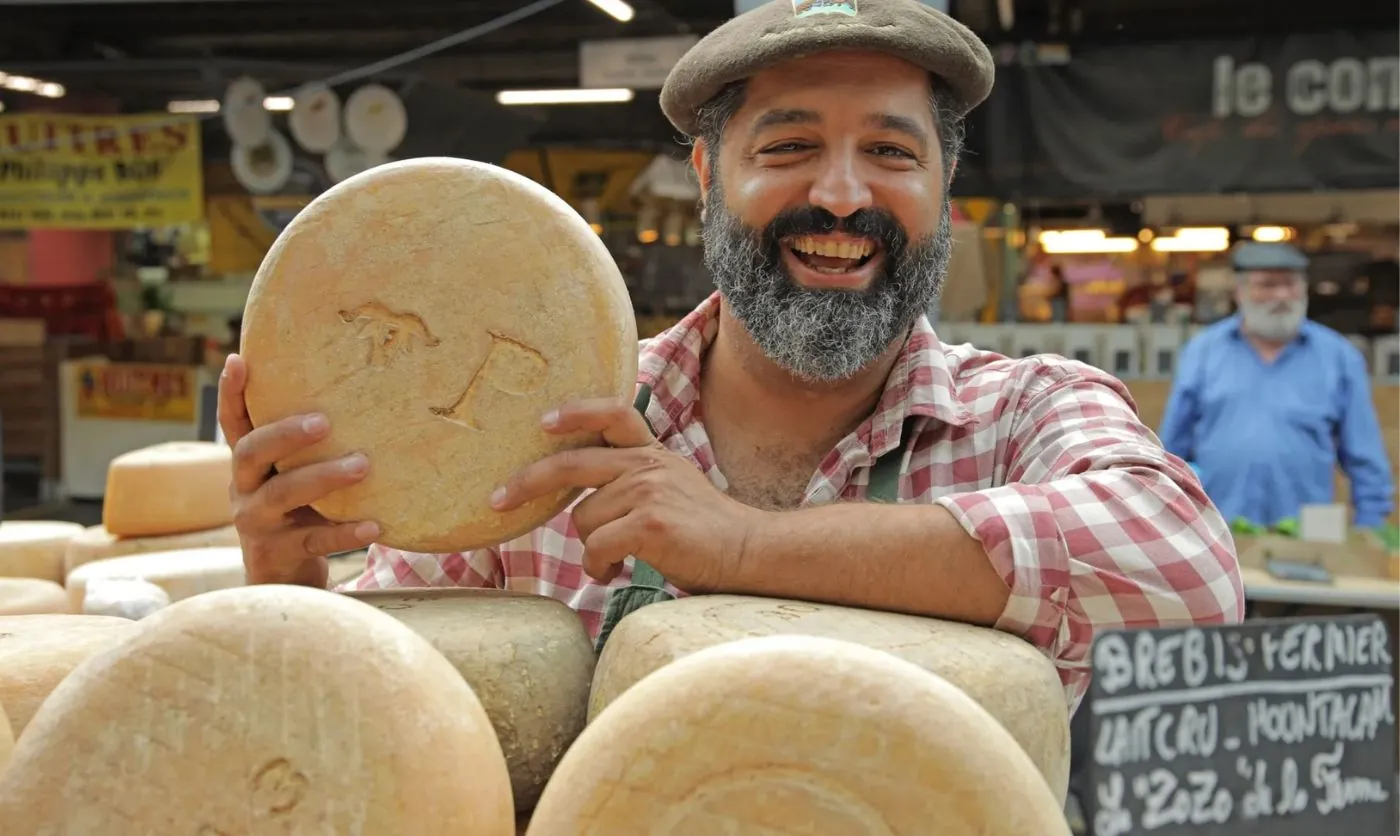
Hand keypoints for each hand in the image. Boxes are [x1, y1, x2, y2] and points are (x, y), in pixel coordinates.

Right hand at [219, 354, 380, 586]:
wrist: (284, 582)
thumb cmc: (298, 515)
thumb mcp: (291, 479)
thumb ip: (303, 450)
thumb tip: (351, 399)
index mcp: (247, 466)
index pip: (233, 424)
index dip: (231, 394)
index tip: (238, 360)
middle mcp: (244, 490)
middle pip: (252, 453)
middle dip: (285, 434)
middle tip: (325, 421)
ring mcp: (257, 523)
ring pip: (283, 493)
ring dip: (324, 477)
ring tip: (363, 465)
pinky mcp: (280, 554)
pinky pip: (313, 540)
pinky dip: (345, 533)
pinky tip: (375, 526)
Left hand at [490, 398, 763, 591]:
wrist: (749, 553)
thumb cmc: (706, 533)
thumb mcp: (673, 489)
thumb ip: (634, 481)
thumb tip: (580, 504)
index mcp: (653, 453)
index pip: (613, 414)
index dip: (575, 413)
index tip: (542, 422)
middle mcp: (648, 465)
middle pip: (572, 464)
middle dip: (526, 482)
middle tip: (497, 499)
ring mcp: (649, 492)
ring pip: (583, 520)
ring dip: (591, 548)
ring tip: (615, 561)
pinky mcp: (649, 525)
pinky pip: (596, 548)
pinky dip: (598, 567)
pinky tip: (616, 573)